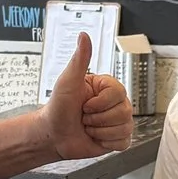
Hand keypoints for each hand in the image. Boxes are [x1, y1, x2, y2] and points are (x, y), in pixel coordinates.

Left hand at [40, 34, 131, 158]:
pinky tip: (96, 137)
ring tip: (89, 126)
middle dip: (98, 119)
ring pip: (124, 127)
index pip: (118, 93)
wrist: (52, 134)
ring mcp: (117, 120)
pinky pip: (124, 142)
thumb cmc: (58, 107)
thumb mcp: (67, 81)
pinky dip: (106, 142)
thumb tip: (84, 36)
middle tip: (85, 117)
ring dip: (100, 131)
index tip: (85, 104)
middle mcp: (115, 103)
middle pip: (124, 111)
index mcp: (106, 87)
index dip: (99, 103)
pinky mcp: (117, 137)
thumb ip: (79, 59)